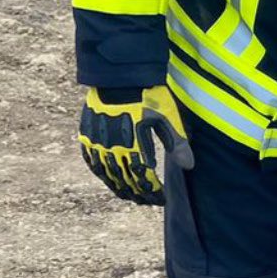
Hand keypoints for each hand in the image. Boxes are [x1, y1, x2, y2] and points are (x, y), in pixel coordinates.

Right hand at [78, 85, 193, 205]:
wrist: (120, 75)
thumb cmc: (148, 95)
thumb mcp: (167, 118)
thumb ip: (177, 143)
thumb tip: (189, 166)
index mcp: (134, 144)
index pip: (143, 178)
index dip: (152, 192)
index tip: (162, 199)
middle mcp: (112, 146)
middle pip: (125, 180)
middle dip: (138, 194)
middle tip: (148, 201)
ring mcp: (96, 142)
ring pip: (107, 174)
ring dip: (119, 188)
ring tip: (129, 196)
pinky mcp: (86, 135)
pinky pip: (91, 161)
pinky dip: (101, 173)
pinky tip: (107, 178)